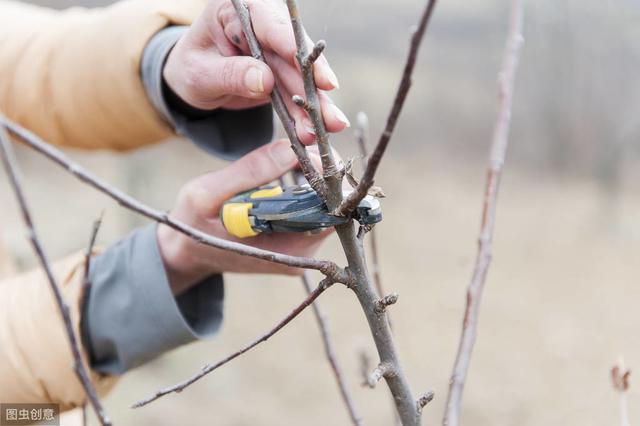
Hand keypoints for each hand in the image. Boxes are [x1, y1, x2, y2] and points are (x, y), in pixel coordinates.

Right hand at [157, 139, 328, 294]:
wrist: (187, 251)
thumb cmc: (191, 223)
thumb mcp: (206, 194)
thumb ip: (249, 172)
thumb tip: (290, 148)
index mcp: (285, 250)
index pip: (327, 210)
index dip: (324, 175)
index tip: (310, 146)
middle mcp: (300, 254)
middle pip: (331, 206)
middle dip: (320, 171)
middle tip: (305, 142)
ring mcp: (301, 248)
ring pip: (323, 204)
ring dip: (313, 175)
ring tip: (296, 151)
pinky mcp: (297, 239)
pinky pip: (312, 206)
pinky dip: (304, 184)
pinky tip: (291, 167)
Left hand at [163, 0, 349, 144]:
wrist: (192, 79)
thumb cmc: (190, 67)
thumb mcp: (199, 72)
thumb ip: (230, 74)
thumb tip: (265, 81)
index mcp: (238, 10)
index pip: (272, 27)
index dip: (297, 51)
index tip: (319, 76)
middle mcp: (262, 25)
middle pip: (294, 56)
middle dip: (312, 90)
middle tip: (329, 118)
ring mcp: (275, 48)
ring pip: (301, 78)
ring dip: (315, 106)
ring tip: (328, 130)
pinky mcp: (281, 71)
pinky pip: (297, 92)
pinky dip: (306, 112)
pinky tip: (317, 129)